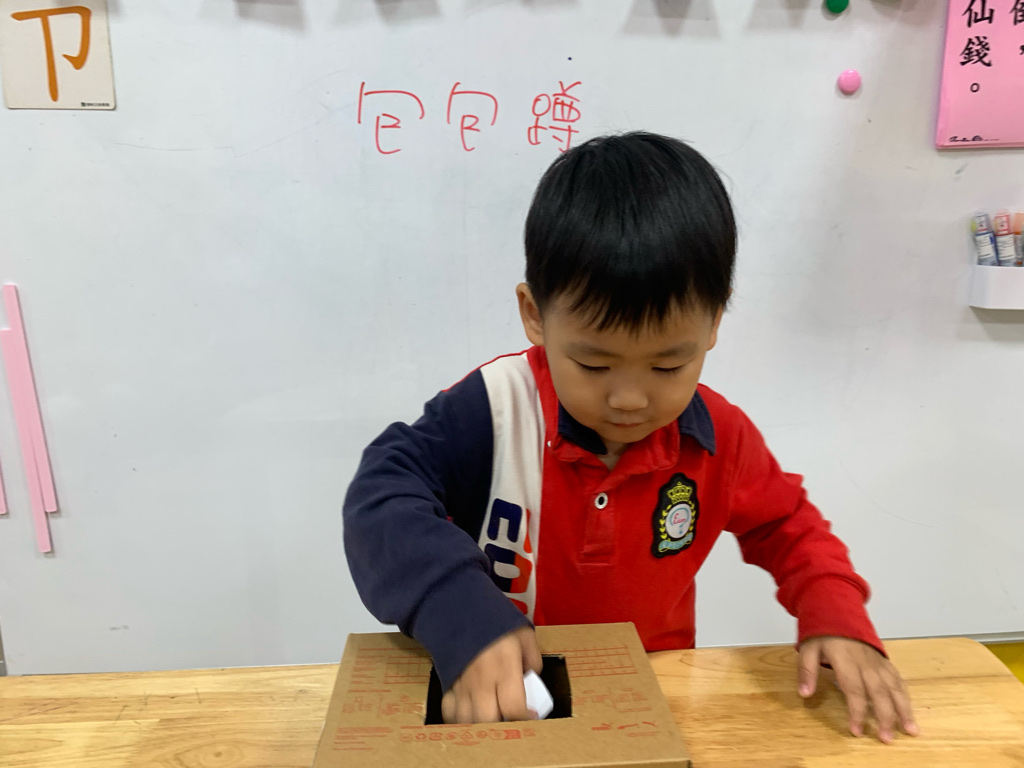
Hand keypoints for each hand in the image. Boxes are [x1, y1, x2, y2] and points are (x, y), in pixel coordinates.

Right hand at [441, 626, 542, 723]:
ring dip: (480, 726)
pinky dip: (460, 719)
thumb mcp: (524, 635)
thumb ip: (532, 660)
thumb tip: (532, 681)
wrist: (459, 606)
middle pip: (487, 721)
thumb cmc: (495, 620)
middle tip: (510, 719)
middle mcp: (482, 680)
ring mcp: (462, 684)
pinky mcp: (448, 683)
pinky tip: (472, 715)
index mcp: (504, 666)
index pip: (513, 707)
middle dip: (501, 726)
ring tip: (492, 719)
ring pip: (467, 721)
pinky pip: (450, 712)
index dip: (524, 718)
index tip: (531, 717)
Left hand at [798, 636, 917, 743]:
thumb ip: (806, 671)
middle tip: (887, 739)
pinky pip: (898, 680)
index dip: (857, 712)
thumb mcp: (808, 648)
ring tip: (910, 730)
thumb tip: (805, 694)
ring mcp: (878, 662)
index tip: (857, 731)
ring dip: (903, 710)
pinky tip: (909, 711)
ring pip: (895, 687)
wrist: (839, 612)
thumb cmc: (823, 633)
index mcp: (846, 660)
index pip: (854, 690)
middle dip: (885, 717)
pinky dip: (905, 696)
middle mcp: (866, 663)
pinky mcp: (885, 662)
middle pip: (879, 692)